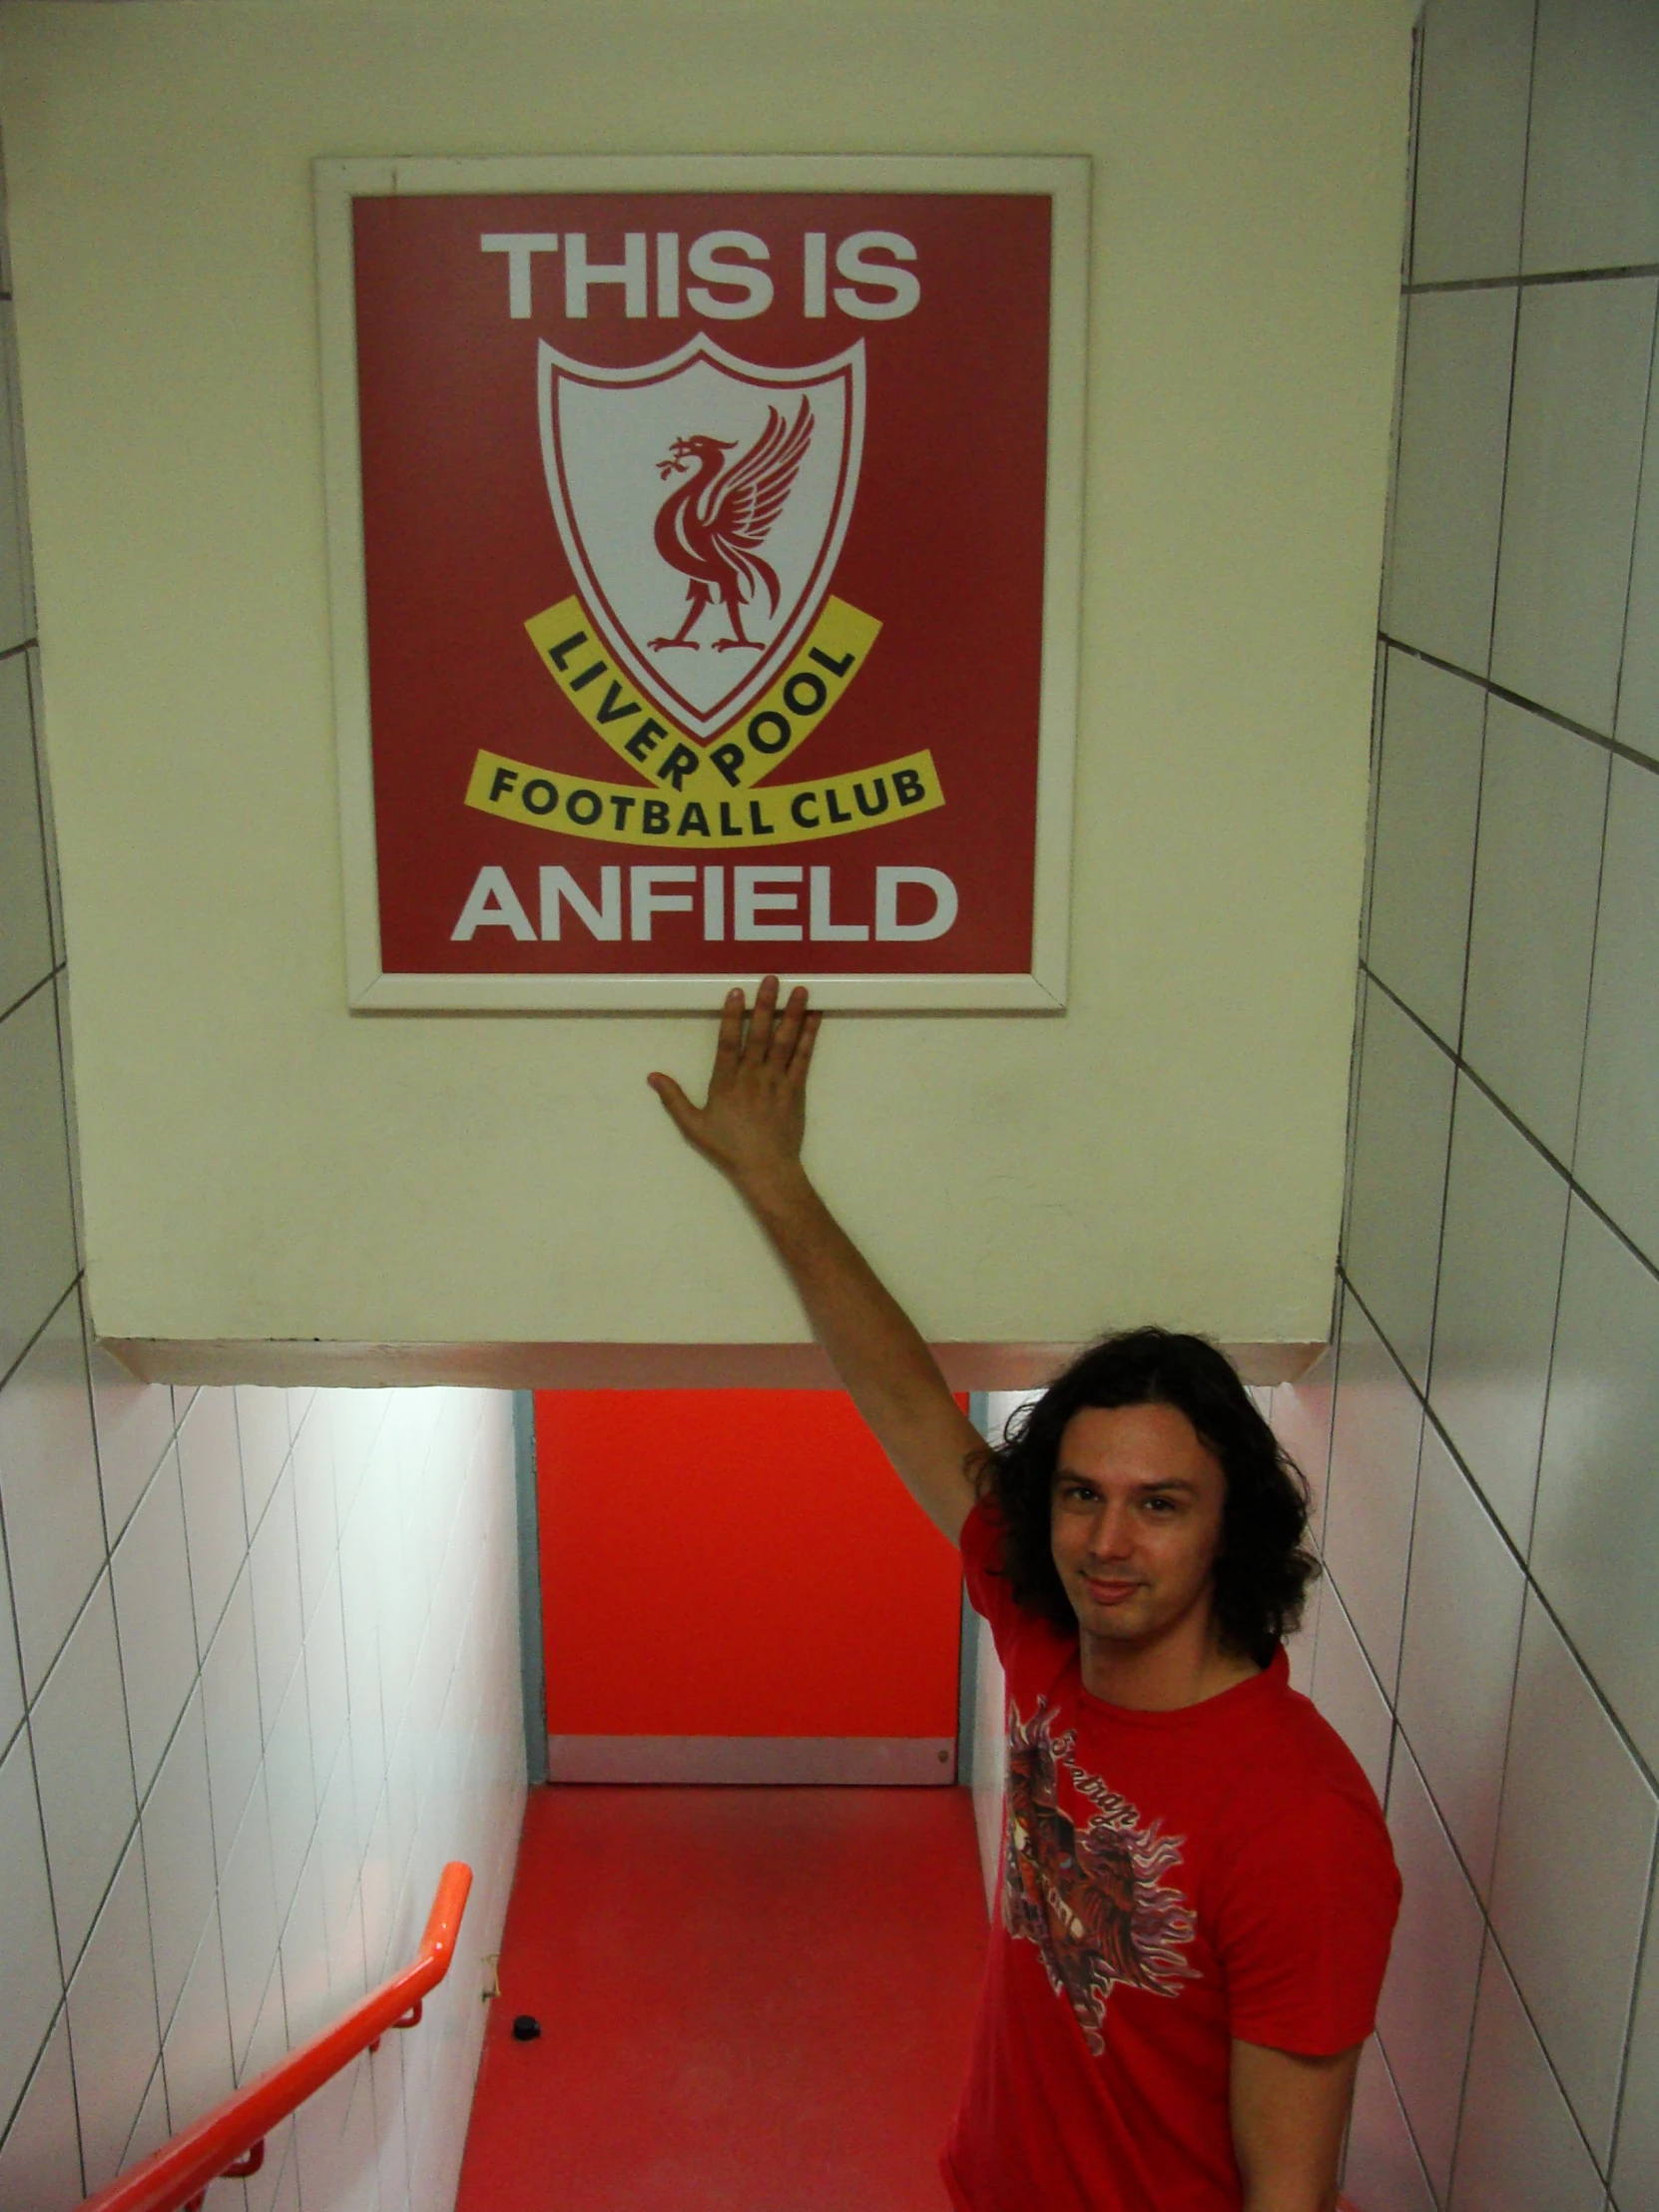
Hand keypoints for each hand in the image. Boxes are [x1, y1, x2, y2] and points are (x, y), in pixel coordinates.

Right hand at [648, 977, 821, 1194]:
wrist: (766, 1168)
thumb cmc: (728, 1148)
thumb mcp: (694, 1126)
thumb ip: (674, 1099)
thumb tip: (653, 1076)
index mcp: (726, 1082)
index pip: (728, 1042)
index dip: (732, 1016)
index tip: (736, 992)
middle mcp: (752, 1076)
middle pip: (760, 1035)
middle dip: (766, 1005)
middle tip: (771, 979)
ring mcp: (776, 1081)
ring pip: (784, 1042)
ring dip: (792, 1014)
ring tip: (800, 989)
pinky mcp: (796, 1089)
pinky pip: (803, 1058)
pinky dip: (809, 1036)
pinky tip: (814, 1016)